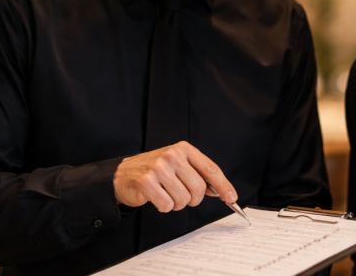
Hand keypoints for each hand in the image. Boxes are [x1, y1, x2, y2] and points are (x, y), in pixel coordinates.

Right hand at [113, 141, 236, 211]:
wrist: (123, 174)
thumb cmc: (153, 170)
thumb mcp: (178, 165)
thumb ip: (198, 174)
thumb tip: (219, 191)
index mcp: (183, 149)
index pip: (210, 169)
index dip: (223, 185)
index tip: (232, 197)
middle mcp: (172, 156)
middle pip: (199, 189)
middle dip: (193, 199)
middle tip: (182, 196)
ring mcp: (159, 168)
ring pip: (184, 199)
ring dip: (177, 203)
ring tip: (166, 194)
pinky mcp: (147, 182)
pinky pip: (167, 205)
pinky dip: (164, 207)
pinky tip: (157, 197)